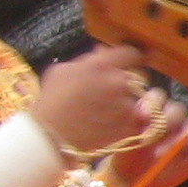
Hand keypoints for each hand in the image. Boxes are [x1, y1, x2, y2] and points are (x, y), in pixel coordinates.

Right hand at [29, 44, 154, 156]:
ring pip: (135, 98)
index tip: (128, 62)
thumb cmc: (52, 99)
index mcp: (101, 65)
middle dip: (124, 82)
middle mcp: (118, 82)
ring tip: (102, 111)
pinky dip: (126, 119)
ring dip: (124, 101)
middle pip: (136, 76)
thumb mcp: (63, 71)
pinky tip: (107, 122)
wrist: (51, 135)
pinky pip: (136, 118)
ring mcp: (126, 105)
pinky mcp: (130, 125)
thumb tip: (103, 51)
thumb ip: (88, 59)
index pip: (131, 53)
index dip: (130, 58)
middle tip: (106, 92)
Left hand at [104, 108, 187, 186]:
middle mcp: (172, 120)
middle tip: (155, 139)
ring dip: (182, 142)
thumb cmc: (127, 157)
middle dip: (168, 123)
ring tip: (163, 156)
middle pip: (179, 110)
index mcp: (153, 111)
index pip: (158, 97)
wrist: (133, 182)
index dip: (153, 104)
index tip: (144, 117)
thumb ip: (134, 122)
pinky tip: (185, 162)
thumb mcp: (125, 138)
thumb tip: (142, 110)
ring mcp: (187, 137)